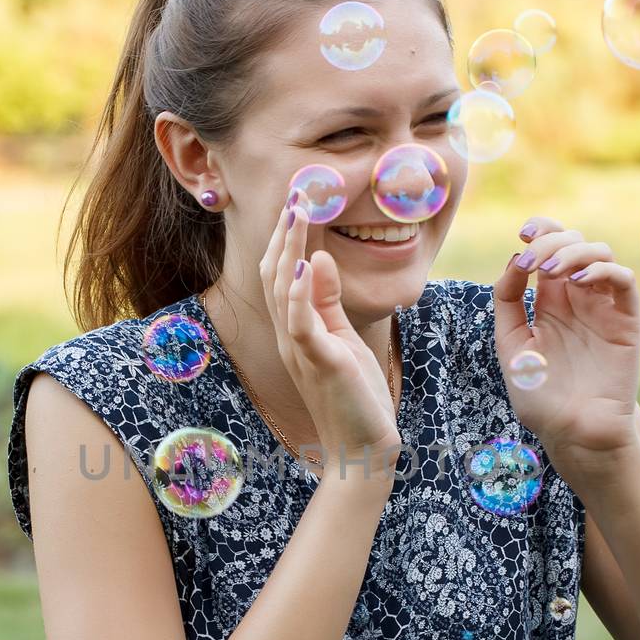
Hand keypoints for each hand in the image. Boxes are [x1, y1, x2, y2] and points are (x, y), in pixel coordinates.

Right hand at [258, 198, 402, 481]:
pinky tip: (308, 261)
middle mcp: (290, 335)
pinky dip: (302, 291)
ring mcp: (301, 349)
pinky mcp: (320, 363)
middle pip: (276, 272)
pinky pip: (302, 323)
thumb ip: (328, 301)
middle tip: (296, 189)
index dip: (288, 234)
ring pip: (284, 289)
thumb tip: (319, 256)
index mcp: (295, 328)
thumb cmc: (355, 396)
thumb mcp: (342, 339)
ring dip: (291, 247)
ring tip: (299, 211)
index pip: (283, 272)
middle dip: (285, 230)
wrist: (362, 449)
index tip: (299, 198)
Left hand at [491, 214, 639, 486]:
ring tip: (552, 272)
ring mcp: (603, 309)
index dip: (541, 231)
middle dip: (553, 239)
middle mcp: (578, 300)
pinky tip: (578, 281)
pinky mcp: (626, 323)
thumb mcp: (511, 346)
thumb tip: (515, 261)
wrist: (573, 433)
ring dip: (575, 251)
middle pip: (574, 243)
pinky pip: (623, 282)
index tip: (523, 234)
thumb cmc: (541, 398)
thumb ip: (508, 303)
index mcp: (550, 303)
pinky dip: (602, 270)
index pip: (551, 250)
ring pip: (601, 253)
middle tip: (534, 258)